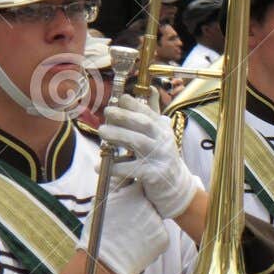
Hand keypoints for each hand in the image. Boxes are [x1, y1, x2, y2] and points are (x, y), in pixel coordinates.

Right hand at [80, 177, 168, 273]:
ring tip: (128, 238)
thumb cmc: (98, 234)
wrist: (103, 264)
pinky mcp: (164, 240)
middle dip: (139, 213)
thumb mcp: (104, 205)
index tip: (127, 204)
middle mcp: (149, 207)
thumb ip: (116, 189)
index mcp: (134, 196)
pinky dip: (150, 242)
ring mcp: (158, 224)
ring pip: (153, 222)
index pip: (139, 189)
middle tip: (126, 225)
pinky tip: (136, 247)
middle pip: (147, 206)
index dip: (133, 197)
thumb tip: (119, 177)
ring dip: (144, 228)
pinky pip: (158, 237)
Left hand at [99, 93, 198, 219]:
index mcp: (162, 128)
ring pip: (138, 142)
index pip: (148, 112)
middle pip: (144, 124)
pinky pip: (131, 169)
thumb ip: (153, 110)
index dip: (134, 104)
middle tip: (107, 112)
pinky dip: (114, 167)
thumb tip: (150, 88)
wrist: (175, 185)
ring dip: (118, 135)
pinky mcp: (153, 175)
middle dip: (124, 116)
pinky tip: (98, 165)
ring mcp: (159, 157)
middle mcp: (163, 140)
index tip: (120, 99)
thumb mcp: (160, 132)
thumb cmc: (161, 155)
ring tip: (102, 132)